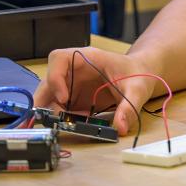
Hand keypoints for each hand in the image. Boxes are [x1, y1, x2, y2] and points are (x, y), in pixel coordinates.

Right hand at [32, 46, 160, 135]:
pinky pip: (59, 109)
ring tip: (61, 126)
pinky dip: (60, 120)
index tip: (64, 97)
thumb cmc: (138, 75)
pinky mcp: (73, 99)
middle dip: (44, 101)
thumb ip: (129, 107)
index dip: (55, 77)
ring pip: (49, 97)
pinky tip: (69, 127)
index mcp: (87, 57)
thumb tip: (120, 128)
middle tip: (48, 121)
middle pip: (48, 81)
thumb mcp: (137, 90)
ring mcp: (71, 85)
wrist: (141, 78)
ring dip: (51, 113)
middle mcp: (74, 70)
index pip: (59, 58)